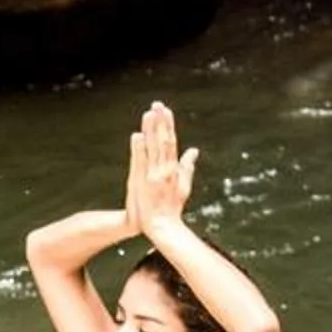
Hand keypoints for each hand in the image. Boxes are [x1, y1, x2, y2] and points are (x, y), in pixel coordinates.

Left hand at [124, 102, 198, 233]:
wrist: (163, 227)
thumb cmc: (172, 209)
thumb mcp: (184, 186)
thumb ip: (187, 167)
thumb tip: (193, 151)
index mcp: (173, 169)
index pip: (171, 142)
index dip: (168, 125)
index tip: (165, 110)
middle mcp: (165, 170)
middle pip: (163, 141)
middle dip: (160, 122)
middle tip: (157, 104)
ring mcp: (154, 176)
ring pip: (153, 148)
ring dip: (151, 130)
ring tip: (148, 113)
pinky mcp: (143, 183)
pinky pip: (141, 163)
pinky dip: (139, 149)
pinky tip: (137, 136)